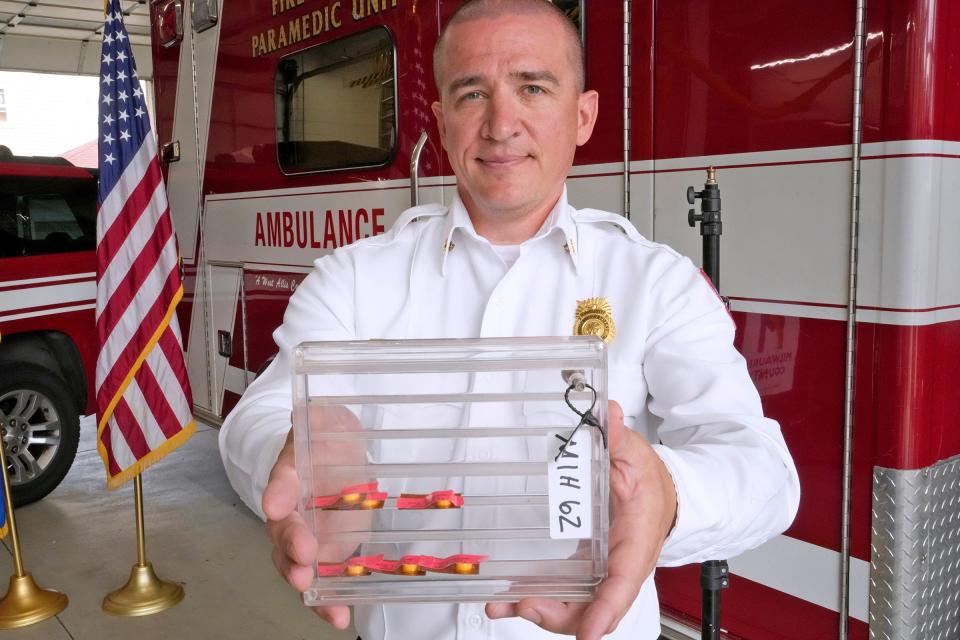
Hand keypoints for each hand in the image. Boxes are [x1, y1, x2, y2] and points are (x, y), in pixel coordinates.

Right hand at [263, 406, 368, 630]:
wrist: (341, 457)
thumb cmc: (329, 438)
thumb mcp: (325, 421)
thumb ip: (315, 419)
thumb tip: (302, 412)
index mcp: (290, 471)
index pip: (282, 480)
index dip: (279, 492)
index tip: (275, 505)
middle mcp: (291, 509)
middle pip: (283, 530)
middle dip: (291, 546)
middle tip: (302, 558)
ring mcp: (307, 536)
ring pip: (295, 562)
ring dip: (302, 580)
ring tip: (311, 593)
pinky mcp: (328, 555)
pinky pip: (321, 582)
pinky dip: (326, 602)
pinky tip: (337, 615)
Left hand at [486, 400, 677, 638]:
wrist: (662, 493)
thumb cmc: (651, 480)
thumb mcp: (635, 453)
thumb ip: (617, 437)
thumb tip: (605, 413)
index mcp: (635, 543)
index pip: (622, 583)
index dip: (604, 610)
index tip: (587, 631)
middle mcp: (617, 566)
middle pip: (592, 607)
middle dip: (558, 615)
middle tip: (524, 604)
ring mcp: (599, 571)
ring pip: (573, 606)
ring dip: (539, 611)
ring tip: (502, 605)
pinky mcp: (584, 570)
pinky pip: (562, 593)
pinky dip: (535, 598)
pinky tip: (505, 598)